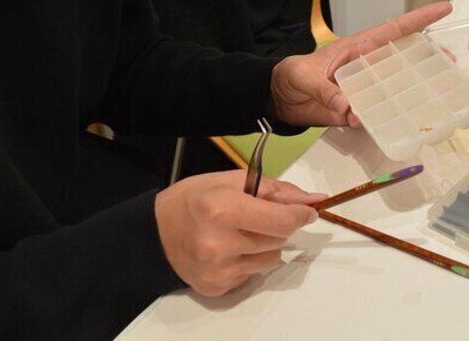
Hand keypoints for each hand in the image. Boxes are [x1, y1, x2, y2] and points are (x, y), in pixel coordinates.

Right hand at [154, 170, 324, 296]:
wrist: (154, 235)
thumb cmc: (193, 200)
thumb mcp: (230, 180)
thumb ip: (275, 189)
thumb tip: (313, 200)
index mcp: (222, 209)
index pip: (282, 220)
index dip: (301, 214)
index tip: (307, 210)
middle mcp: (219, 244)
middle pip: (279, 239)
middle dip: (277, 225)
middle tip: (255, 216)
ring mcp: (218, 270)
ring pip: (271, 258)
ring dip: (264, 245)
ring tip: (238, 233)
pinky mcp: (218, 287)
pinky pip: (254, 274)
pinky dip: (249, 261)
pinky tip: (228, 250)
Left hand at [270, 1, 452, 126]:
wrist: (278, 102)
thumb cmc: (290, 76)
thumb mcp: (302, 77)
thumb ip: (323, 90)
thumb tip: (348, 108)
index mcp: (357, 48)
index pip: (392, 30)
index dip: (418, 19)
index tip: (444, 8)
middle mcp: (367, 67)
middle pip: (404, 59)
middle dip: (429, 57)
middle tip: (452, 64)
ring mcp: (365, 90)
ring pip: (397, 87)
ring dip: (417, 91)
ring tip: (442, 94)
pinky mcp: (358, 111)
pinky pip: (380, 115)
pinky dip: (394, 120)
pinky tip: (409, 124)